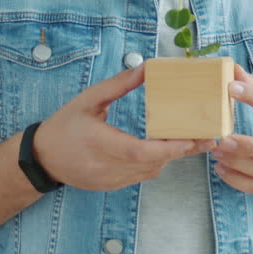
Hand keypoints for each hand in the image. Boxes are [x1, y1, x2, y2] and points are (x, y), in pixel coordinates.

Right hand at [34, 65, 214, 190]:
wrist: (42, 159)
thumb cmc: (64, 125)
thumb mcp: (88, 99)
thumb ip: (118, 84)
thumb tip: (146, 68)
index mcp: (99, 143)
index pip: (139, 151)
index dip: (167, 148)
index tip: (190, 139)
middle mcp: (107, 166)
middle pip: (153, 163)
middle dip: (183, 151)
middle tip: (210, 138)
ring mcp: (111, 180)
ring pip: (151, 171)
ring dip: (172, 157)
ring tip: (196, 141)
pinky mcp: (113, 186)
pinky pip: (142, 175)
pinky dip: (157, 162)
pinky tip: (168, 149)